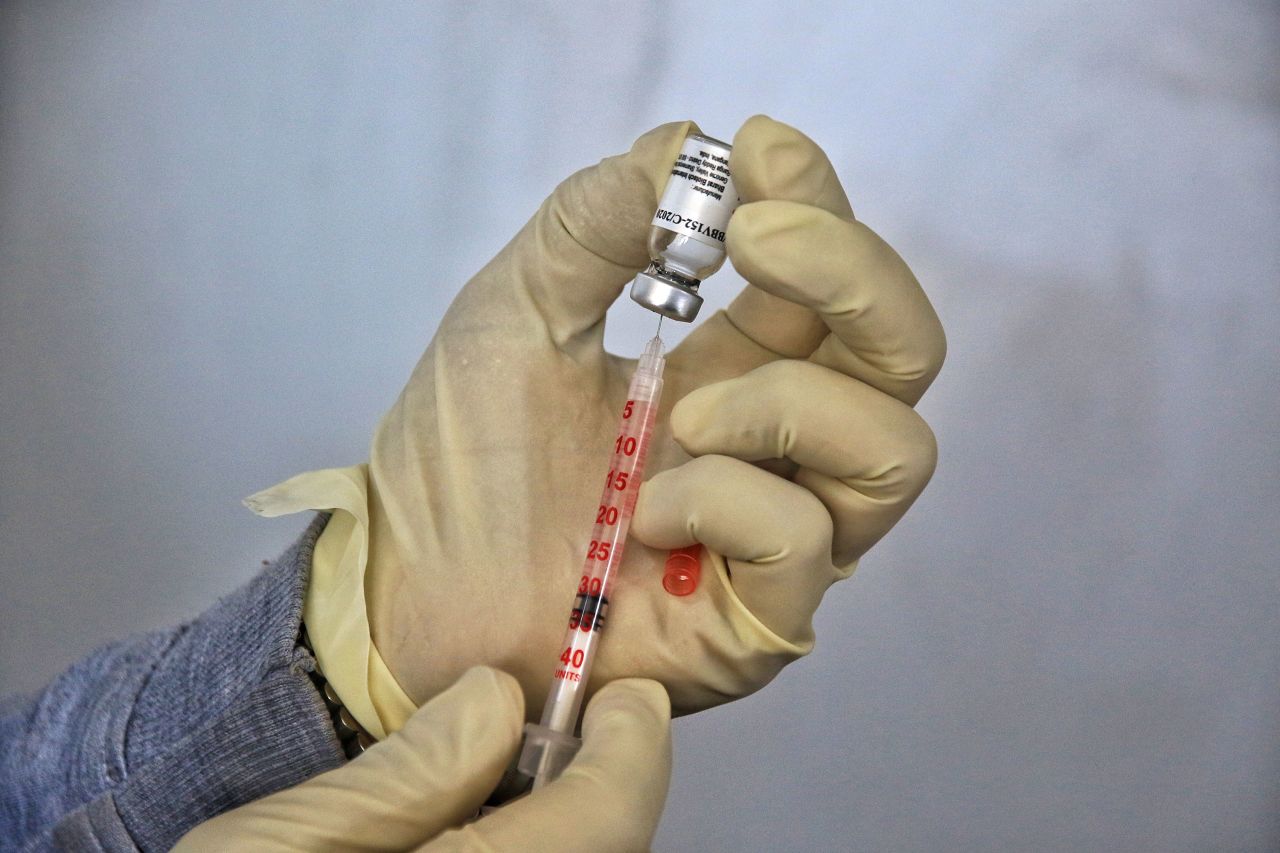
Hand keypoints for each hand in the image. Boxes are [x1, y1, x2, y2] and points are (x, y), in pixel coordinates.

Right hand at [174, 668, 670, 851]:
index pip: (609, 814)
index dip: (633, 743)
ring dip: (569, 826)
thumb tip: (497, 697)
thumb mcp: (292, 844)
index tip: (629, 694)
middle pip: (605, 848)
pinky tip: (478, 835)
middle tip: (566, 725)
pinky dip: (536, 851)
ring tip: (513, 776)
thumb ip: (411, 771)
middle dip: (598, 785)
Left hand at [366, 116, 943, 714]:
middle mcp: (779, 448)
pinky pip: (805, 540)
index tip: (759, 151)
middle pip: (905, 354)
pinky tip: (642, 514)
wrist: (406, 586)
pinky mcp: (756, 621)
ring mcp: (778, 537)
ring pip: (892, 449)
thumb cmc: (462, 455)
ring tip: (681, 414)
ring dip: (790, 401)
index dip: (823, 201)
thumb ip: (596, 220)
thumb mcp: (516, 307)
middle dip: (854, 274)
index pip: (835, 279)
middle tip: (750, 237)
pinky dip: (728, 503)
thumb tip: (693, 146)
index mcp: (738, 367)